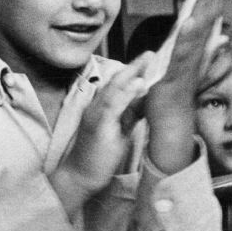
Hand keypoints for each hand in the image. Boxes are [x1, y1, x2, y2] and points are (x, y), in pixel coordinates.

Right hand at [53, 59, 147, 212]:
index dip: (133, 71)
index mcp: (101, 108)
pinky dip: (126, 92)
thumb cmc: (97, 157)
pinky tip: (138, 83)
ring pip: (114, 88)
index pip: (118, 85)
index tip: (150, 60)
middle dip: (135, 66)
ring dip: (132, 72)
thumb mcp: (119, 132)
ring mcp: (96, 115)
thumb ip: (129, 115)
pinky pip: (113, 104)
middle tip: (152, 52)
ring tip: (148, 59)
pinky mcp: (98, 125)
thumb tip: (144, 100)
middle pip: (116, 81)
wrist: (79, 177)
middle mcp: (96, 107)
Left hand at [144, 0, 229, 172]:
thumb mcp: (184, 66)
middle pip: (204, 20)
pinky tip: (187, 23)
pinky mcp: (175, 76)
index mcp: (192, 49)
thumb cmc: (174, 95)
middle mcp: (192, 54)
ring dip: (203, 10)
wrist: (169, 123)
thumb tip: (216, 35)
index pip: (203, 17)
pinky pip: (181, 55)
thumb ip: (196, 49)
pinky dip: (185, 39)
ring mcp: (185, 65)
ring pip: (197, 33)